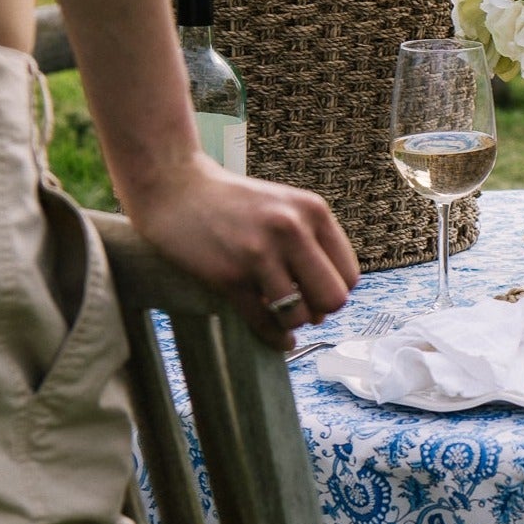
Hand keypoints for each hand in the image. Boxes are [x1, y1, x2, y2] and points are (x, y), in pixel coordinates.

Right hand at [123, 155, 357, 349]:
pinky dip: (274, 337)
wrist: (174, 185)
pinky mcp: (230, 275)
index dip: (335, 290)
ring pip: (300, 316)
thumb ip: (314, 243)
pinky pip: (264, 323)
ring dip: (291, 322)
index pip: (349, 276)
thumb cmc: (235, 204)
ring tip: (280, 311)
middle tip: (301, 306)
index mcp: (313, 212)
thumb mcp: (286, 207)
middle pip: (333, 300)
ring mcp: (260, 253)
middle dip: (319, 311)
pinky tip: (277, 338)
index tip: (315, 290)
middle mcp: (291, 229)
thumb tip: (331, 304)